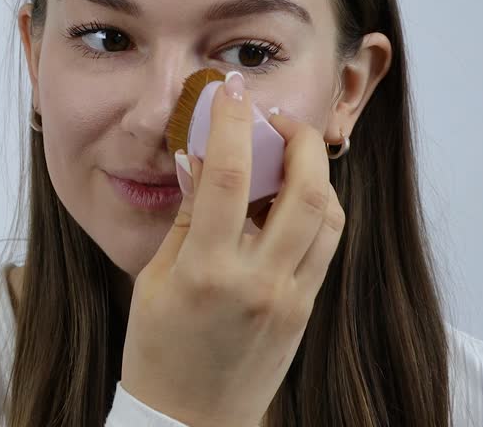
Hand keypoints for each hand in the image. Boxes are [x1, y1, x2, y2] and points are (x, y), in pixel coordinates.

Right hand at [120, 71, 345, 426]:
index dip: (232, 121)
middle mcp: (258, 282)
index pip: (228, 176)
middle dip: (297, 137)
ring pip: (328, 213)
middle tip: (274, 117)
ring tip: (287, 153)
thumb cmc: (159, 353)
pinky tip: (293, 196)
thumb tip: (199, 158)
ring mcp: (291, 297)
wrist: (192, 423)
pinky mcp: (306, 308)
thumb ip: (185, 217)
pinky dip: (317, 208)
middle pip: (304, 187)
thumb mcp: (155, 280)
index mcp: (207, 272)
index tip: (230, 89)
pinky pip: (326, 243)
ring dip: (314, 170)